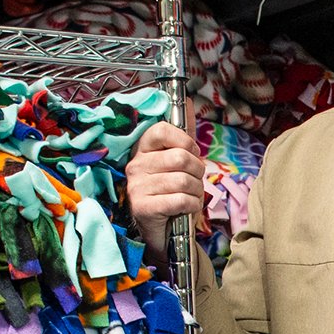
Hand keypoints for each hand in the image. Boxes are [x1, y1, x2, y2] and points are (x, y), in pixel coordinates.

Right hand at [125, 120, 205, 246]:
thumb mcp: (178, 163)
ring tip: (191, 196)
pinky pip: (180, 200)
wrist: (162, 231)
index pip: (162, 130)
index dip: (185, 141)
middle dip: (197, 172)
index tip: (191, 154)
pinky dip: (192, 205)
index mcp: (142, 150)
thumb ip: (184, 135)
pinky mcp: (143, 207)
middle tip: (195, 181)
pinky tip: (186, 208)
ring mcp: (137, 187)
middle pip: (180, 158)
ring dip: (197, 191)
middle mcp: (135, 166)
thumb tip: (191, 101)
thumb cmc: (171, 193)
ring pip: (183, 180)